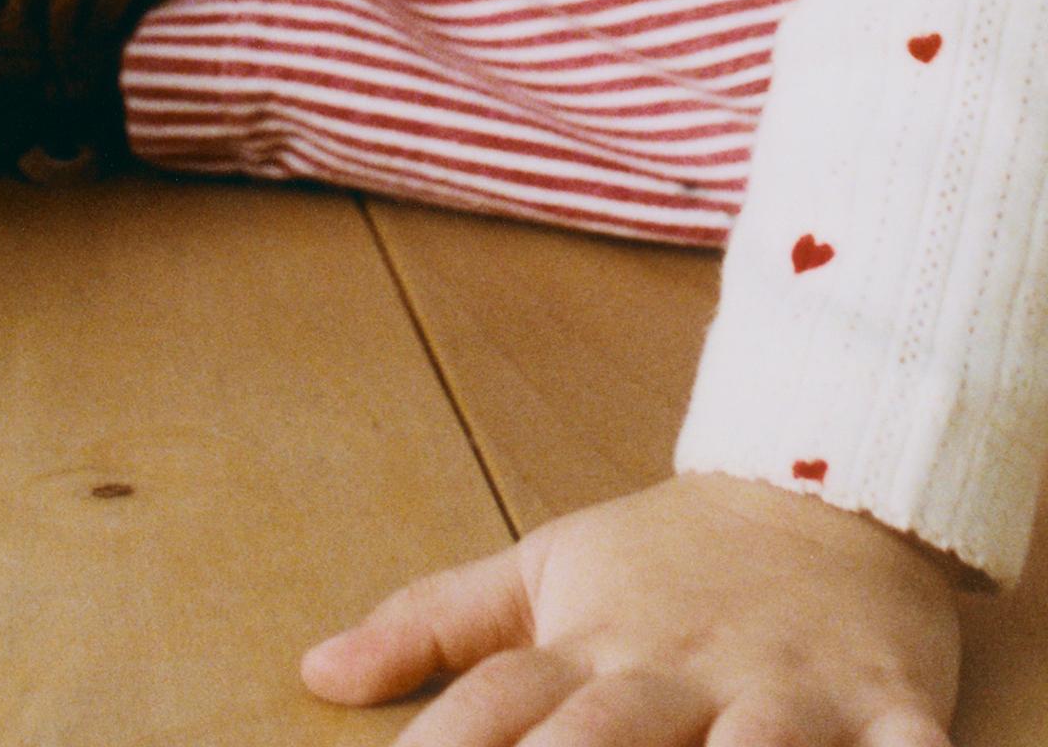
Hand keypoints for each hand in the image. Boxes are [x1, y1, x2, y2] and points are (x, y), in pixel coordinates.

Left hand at [300, 471, 962, 740]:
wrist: (828, 485)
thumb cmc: (668, 556)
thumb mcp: (544, 570)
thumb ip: (432, 623)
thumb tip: (314, 671)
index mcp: (596, 639)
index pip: (501, 700)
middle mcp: (682, 667)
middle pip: (606, 735)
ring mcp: (788, 690)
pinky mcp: (893, 707)